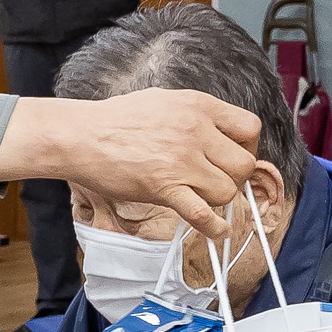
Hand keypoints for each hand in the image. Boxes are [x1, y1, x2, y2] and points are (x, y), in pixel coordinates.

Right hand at [0, 90, 258, 239]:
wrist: (82, 136)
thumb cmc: (117, 119)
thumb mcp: (164, 101)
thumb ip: (196, 114)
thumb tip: (220, 133)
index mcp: (197, 106)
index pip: (250, 127)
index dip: (248, 146)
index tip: (234, 155)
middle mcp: (195, 131)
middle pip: (244, 164)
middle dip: (236, 177)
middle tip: (219, 179)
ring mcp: (181, 161)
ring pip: (227, 190)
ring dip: (219, 199)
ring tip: (203, 196)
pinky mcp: (165, 188)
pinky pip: (203, 214)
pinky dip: (215, 227)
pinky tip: (217, 231)